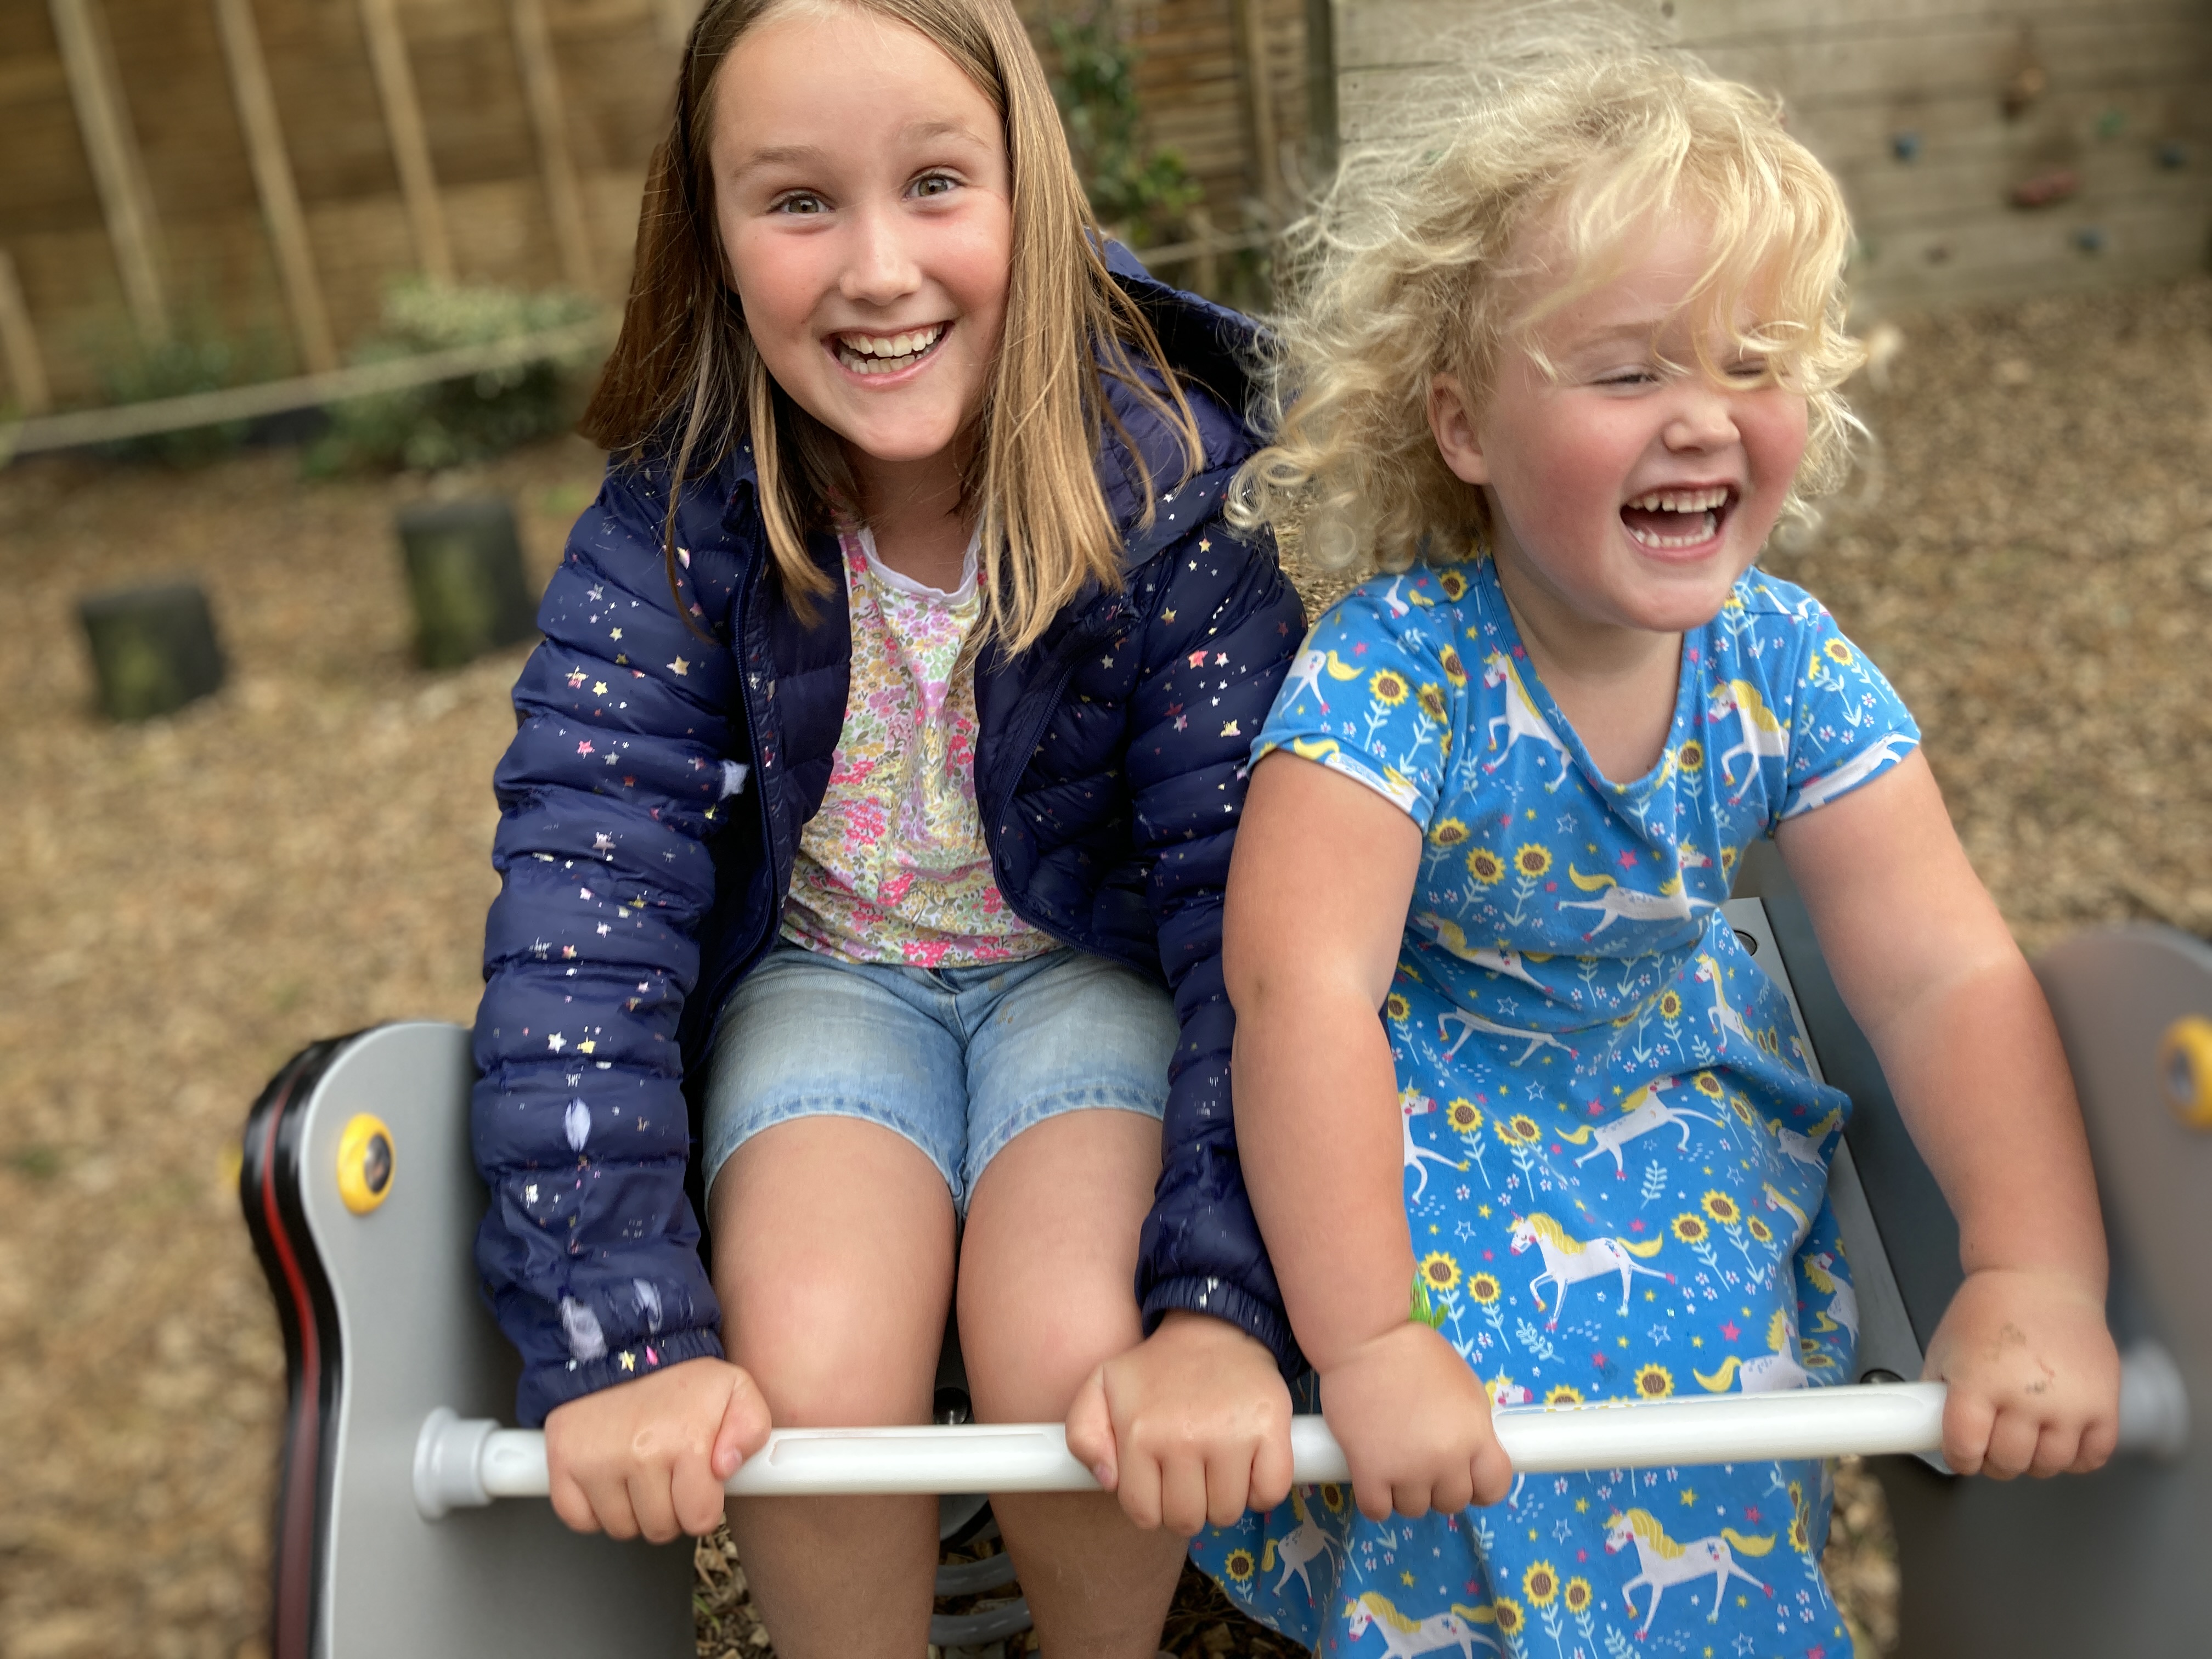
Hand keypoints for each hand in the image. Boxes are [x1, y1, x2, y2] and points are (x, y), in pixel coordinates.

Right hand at [544, 1356, 771, 1540]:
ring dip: (633, 1510)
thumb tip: (728, 1468)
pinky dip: (593, 1510)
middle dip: (670, 1509)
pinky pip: (579, 1520)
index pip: (699, 1518)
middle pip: (660, 1528)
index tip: (697, 1484)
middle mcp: (639, 1455)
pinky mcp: (562, 1464)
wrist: (620, 1344)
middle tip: (668, 1474)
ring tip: (639, 1471)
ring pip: (621, 1528)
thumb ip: (752, 1429)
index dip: (702, 1504)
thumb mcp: (735, 1389)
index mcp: (686, 1440)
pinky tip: (610, 1479)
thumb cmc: (678, 1374)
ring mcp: (596, 1463)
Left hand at [1066, 1312, 1294, 1534]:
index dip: (1153, 1505)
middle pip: (1186, 1520)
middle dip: (1187, 1505)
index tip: (1161, 1482)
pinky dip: (1261, 1490)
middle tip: (1190, 1473)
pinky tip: (1247, 1465)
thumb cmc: (1156, 1369)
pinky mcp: (1271, 1429)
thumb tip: (1108, 1481)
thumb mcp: (1101, 1387)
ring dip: (1223, 1498)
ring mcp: (1231, 1436)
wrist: (1213, 1328)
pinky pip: (1269, 1493)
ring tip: (1216, 1464)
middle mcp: (1184, 1438)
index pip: (1144, 1513)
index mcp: (1140, 1433)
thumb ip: (1083, 1435)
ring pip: (1227, 1513)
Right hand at [1317, 1322, 1511, 1519]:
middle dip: (1438, 1486)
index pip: (1494, 1487)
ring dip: (1404, 1491)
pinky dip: (1375, 1497)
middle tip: (1419, 1459)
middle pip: (1452, 1502)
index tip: (1464, 1479)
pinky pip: (1378, 1510)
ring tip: (1392, 1461)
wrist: (1367, 1339)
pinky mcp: (1369, 1471)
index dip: (1480, 1487)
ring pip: (1414, 1509)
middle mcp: (1447, 1458)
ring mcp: (1408, 1469)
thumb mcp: (1464, 1385)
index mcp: (1475, 1434)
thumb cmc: (1415, 1353)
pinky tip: (1371, 1475)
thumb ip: (1471, 1425)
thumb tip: (1468, 1454)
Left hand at [1921, 1266, 2119, 1478]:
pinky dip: (2074, 1457)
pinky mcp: (2103, 1405)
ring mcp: (2069, 1404)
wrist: (2040, 1280)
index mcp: (1978, 1382)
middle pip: (2009, 1462)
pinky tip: (2058, 1436)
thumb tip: (1929, 1431)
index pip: (1965, 1447)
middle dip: (1994, 1460)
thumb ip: (1937, 1394)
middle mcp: (2025, 1397)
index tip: (1962, 1453)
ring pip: (2050, 1465)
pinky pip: (2092, 1456)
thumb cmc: (1990, 1310)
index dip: (1959, 1457)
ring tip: (2024, 1437)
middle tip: (1992, 1442)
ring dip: (2033, 1461)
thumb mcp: (1944, 1348)